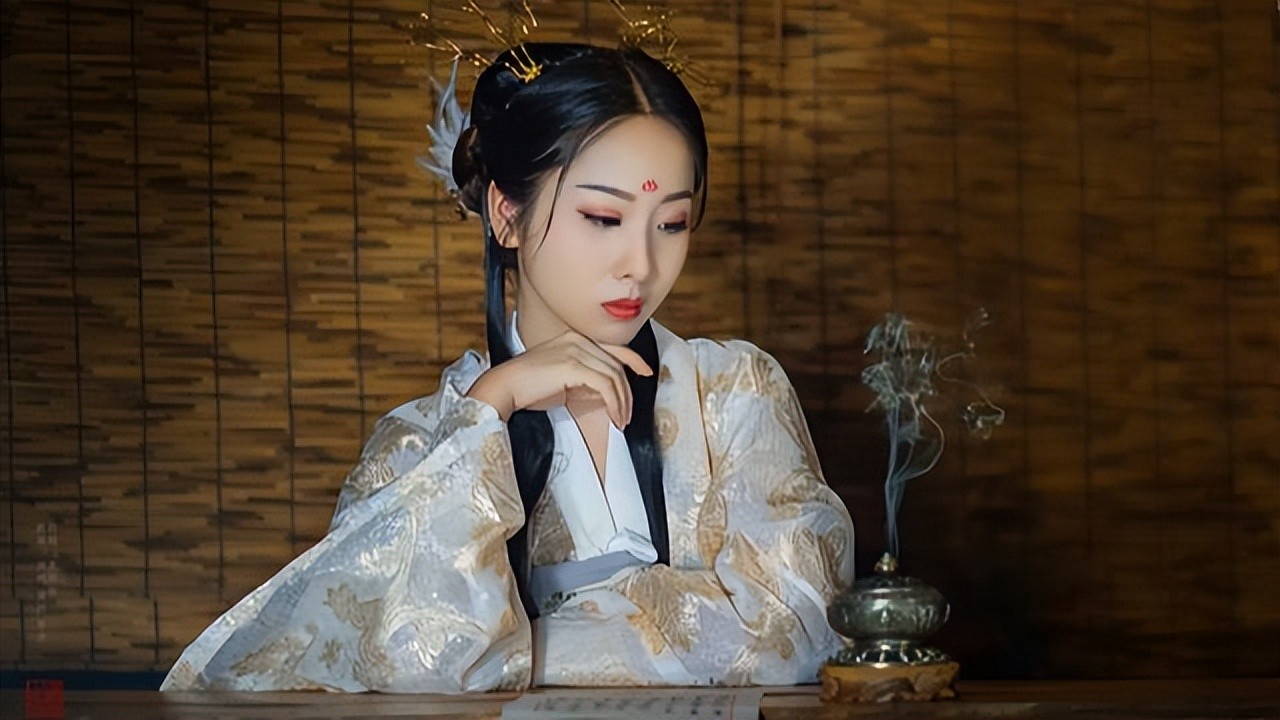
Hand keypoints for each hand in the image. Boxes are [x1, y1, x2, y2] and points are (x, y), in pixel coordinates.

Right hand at [466, 330, 652, 427]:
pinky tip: (613, 415)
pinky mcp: (573, 366)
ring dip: (622, 401)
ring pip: (614, 375)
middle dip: (627, 392)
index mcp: (575, 338)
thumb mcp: (563, 380)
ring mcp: (575, 350)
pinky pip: (605, 385)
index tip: (646, 371)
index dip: (634, 359)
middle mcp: (577, 340)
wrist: (505, 386)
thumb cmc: (528, 387)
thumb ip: (585, 380)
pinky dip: (614, 402)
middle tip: (627, 414)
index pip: (613, 347)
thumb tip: (606, 394)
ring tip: (620, 420)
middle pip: (616, 364)